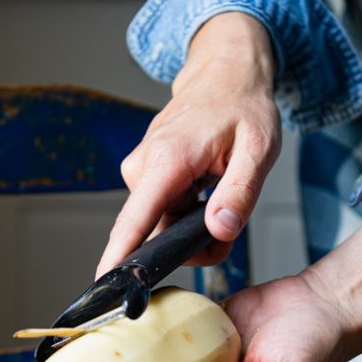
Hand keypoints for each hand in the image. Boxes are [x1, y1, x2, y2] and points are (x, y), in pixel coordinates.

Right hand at [96, 12, 280, 276]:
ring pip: (162, 224)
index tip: (102, 289)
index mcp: (168, 160)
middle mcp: (145, 167)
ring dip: (193, 227)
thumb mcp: (258, 149)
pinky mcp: (147, 174)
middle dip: (191, 244)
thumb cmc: (243, 106)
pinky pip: (163, 211)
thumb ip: (239, 193)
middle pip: (156, 232)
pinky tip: (207, 193)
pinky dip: (187, 213)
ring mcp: (143, 171)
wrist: (225, 72)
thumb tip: (219, 230)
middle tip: (227, 231)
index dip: (118, 259)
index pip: (134, 221)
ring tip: (222, 200)